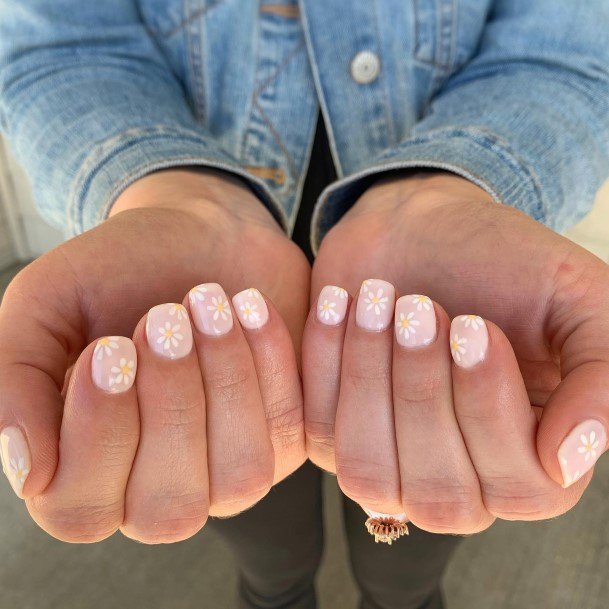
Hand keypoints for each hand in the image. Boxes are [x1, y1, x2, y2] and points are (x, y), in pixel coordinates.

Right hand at [0, 169, 309, 542]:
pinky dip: (271, 364)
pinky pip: (288, 429)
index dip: (99, 433)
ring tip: (209, 304)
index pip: (81, 507)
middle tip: (164, 317)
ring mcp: (227, 473)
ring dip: (227, 384)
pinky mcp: (282, 439)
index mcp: (86, 470)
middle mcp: (159, 488)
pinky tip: (251, 308)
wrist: (201, 236)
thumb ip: (17, 381)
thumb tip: (27, 472)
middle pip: (168, 505)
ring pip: (239, 476)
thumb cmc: (118, 274)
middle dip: (171, 403)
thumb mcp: (47, 307)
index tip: (111, 347)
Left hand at [303, 172, 608, 534]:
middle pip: (439, 489)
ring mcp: (392, 467)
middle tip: (419, 306)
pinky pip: (320, 432)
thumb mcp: (576, 299)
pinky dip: (327, 362)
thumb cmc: (500, 263)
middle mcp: (462, 483)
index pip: (521, 485)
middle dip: (422, 388)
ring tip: (378, 301)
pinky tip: (340, 304)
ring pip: (370, 474)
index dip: (489, 407)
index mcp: (534, 461)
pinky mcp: (334, 437)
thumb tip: (567, 461)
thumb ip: (600, 376)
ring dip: (370, 379)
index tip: (473, 325)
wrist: (418, 230)